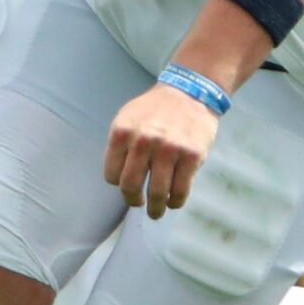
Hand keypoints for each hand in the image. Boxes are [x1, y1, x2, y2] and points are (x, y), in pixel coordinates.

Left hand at [105, 82, 220, 217]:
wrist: (190, 93)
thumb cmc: (155, 109)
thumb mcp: (127, 119)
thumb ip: (120, 146)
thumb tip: (117, 179)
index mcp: (122, 133)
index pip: (111, 175)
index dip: (118, 183)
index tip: (126, 185)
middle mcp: (143, 141)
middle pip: (131, 187)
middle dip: (133, 201)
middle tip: (138, 204)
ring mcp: (169, 150)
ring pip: (157, 193)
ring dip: (156, 209)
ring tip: (156, 212)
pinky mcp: (191, 156)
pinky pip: (180, 190)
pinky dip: (176, 201)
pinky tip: (174, 201)